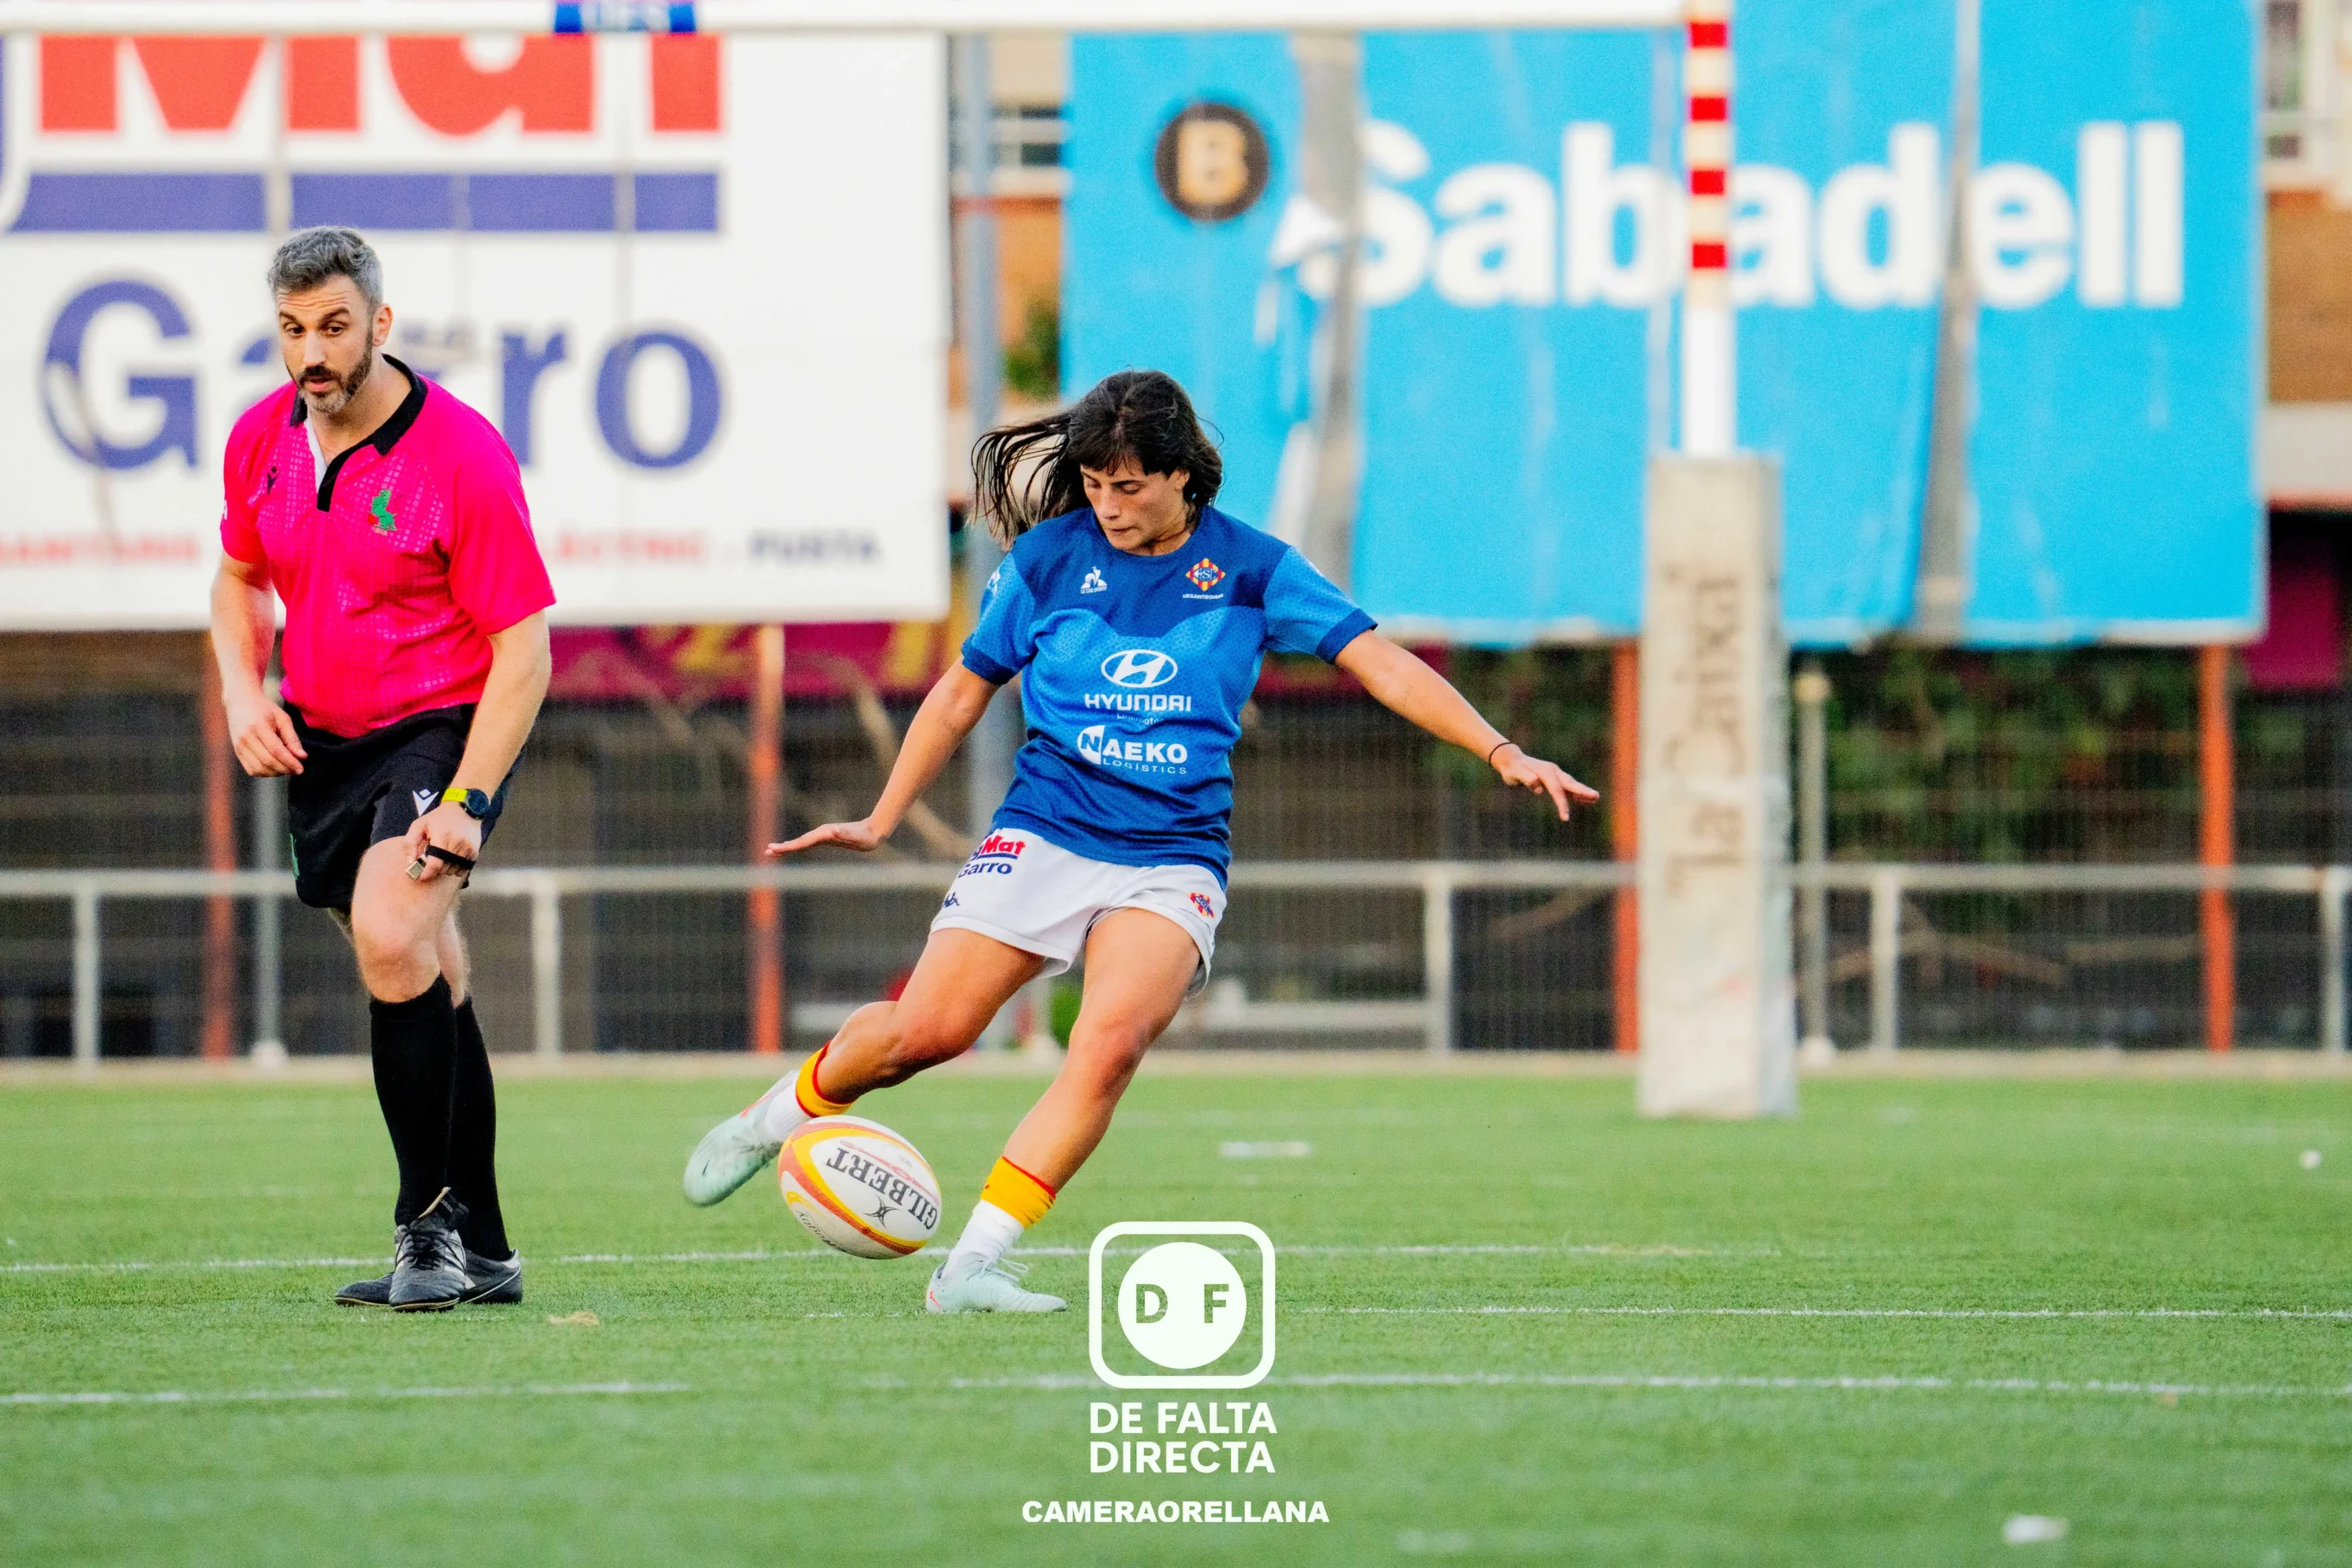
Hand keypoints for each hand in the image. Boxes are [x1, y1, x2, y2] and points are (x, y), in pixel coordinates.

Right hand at [226, 690, 304, 776]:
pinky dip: (264, 773)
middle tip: (296, 769)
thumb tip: (302, 757)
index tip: (301, 769)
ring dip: (275, 773)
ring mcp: (239, 746)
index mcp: (259, 727)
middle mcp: (246, 738)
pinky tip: (274, 768)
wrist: (240, 701)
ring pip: (258, 768)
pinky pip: (251, 769)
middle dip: (284, 769)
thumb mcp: (283, 718)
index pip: (276, 750)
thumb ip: (292, 738)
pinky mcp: (237, 752)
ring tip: (286, 768)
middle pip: (267, 761)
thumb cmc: (265, 709)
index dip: (289, 762)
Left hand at [404, 801, 482, 882]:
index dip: (427, 874)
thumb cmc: (439, 818)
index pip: (435, 864)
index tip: (421, 877)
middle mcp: (457, 843)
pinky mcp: (475, 851)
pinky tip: (451, 858)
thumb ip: (410, 843)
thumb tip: (410, 862)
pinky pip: (463, 869)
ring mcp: (468, 848)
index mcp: (442, 836)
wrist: (464, 809)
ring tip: (442, 856)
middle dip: (434, 868)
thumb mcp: (419, 824)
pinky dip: (455, 868)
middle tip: (431, 859)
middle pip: (443, 869)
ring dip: (445, 868)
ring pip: (452, 870)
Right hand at [767, 817, 886, 856]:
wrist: (873, 830)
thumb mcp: (857, 837)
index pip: (803, 842)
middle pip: (799, 842)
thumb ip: (845, 834)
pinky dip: (798, 845)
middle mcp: (822, 833)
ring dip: (788, 847)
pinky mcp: (827, 838)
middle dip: (783, 847)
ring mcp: (824, 835)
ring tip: (773, 851)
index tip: (776, 849)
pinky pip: (808, 843)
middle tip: (767, 852)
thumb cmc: (865, 837)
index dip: (789, 846)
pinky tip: (792, 848)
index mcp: (825, 834)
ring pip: (802, 842)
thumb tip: (833, 830)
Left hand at [1492, 744, 1600, 821]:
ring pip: (1571, 784)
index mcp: (1545, 771)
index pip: (1556, 790)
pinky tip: (1586, 800)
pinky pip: (1568, 786)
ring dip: (1583, 792)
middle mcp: (1553, 771)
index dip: (1562, 804)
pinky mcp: (1555, 778)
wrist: (1512, 761)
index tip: (1565, 818)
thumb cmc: (1512, 770)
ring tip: (1596, 798)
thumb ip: (1526, 778)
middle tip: (1596, 796)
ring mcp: (1555, 774)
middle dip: (1582, 791)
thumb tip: (1537, 786)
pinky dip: (1577, 793)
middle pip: (1570, 783)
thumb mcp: (1515, 774)